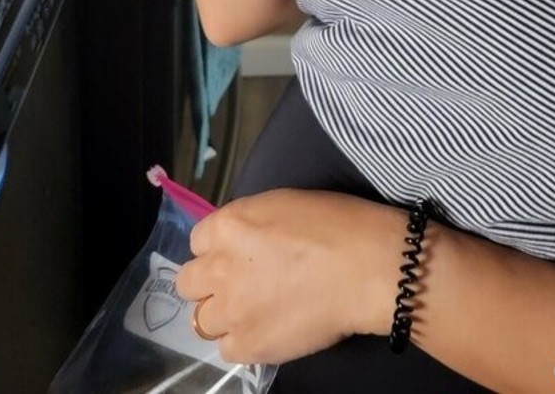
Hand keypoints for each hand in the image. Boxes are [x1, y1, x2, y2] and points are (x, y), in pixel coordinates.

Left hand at [174, 189, 403, 365]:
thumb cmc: (336, 224)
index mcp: (228, 225)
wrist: (365, 267)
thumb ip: (251, 225)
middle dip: (209, 283)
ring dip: (224, 315)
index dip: (218, 248)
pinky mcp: (248, 345)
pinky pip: (228, 350)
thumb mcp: (284, 204)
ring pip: (202, 321)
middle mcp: (219, 268)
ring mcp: (230, 311)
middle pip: (188, 283)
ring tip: (255, 312)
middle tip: (241, 285)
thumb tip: (245, 244)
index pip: (198, 241)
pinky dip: (245, 341)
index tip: (239, 254)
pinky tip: (270, 330)